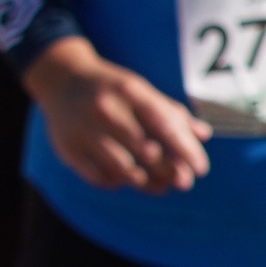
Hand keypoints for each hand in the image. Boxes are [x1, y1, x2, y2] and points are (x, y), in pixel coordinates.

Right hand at [29, 43, 208, 193]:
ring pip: (123, 168)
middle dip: (170, 171)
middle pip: (146, 150)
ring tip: (161, 186)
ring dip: (147, 182)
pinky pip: (99, 176)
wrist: (62, 80)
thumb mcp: (141, 90)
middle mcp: (106, 109)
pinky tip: (128, 180)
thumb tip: (204, 135)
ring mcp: (84, 130)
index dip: (186, 150)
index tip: (201, 169)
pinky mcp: (68, 149)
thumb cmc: (113, 89)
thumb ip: (172, 112)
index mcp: (130, 91)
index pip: (165, 124)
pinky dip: (118, 182)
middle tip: (184, 182)